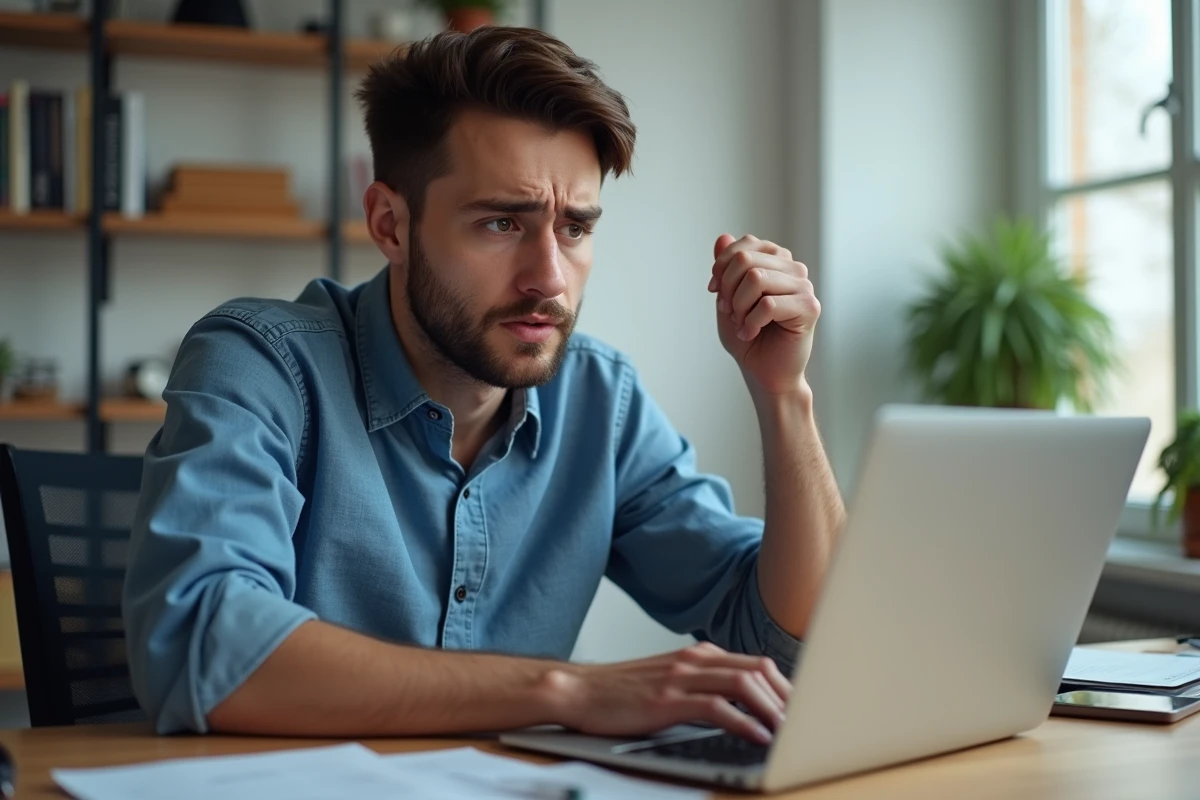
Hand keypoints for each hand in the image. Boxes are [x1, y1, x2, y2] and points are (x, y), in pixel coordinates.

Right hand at [548, 642, 790, 743]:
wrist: (578, 691)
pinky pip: (717, 707)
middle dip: (788, 698)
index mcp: (698, 655)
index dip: (786, 687)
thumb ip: (702, 686)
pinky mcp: (667, 699)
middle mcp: (694, 659)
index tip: (802, 711)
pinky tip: (757, 738)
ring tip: (789, 733)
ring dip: (773, 711)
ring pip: (743, 685)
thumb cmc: (621, 693)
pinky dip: (744, 723)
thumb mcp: (668, 681)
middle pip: (759, 670)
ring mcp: (681, 677)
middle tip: (806, 724)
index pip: (756, 664)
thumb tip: (741, 709)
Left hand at [708, 234, 819, 395]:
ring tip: (743, 324)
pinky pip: (768, 304)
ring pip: (756, 278)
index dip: (721, 268)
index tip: (715, 292)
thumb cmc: (749, 337)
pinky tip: (751, 333)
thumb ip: (725, 268)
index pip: (744, 245)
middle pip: (746, 260)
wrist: (764, 373)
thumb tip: (722, 236)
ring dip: (739, 307)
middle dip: (727, 289)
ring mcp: (804, 286)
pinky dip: (751, 322)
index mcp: (777, 261)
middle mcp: (793, 269)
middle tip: (730, 313)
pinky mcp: (810, 307)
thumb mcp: (727, 298)